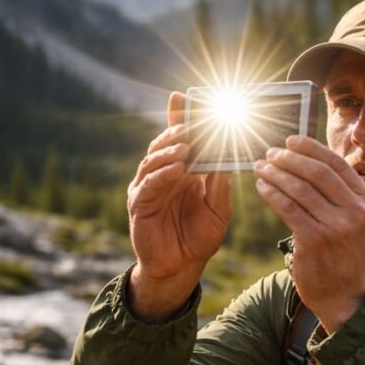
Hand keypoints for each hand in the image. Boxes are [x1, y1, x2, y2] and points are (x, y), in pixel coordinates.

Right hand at [127, 91, 231, 319]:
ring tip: (186, 145)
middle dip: (176, 131)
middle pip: (164, 144)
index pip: (179, 139)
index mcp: (183, 172)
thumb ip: (220, 186)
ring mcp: (148, 188)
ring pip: (154, 160)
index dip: (179, 118)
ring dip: (169, 151)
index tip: (183, 97)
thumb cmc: (200, 238)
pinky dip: (162, 174)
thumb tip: (226, 159)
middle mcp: (163, 176)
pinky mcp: (139, 204)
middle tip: (191, 124)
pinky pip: (148, 184)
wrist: (182, 267)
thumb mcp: (218, 211)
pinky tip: (176, 169)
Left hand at [253, 137, 364, 332]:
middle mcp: (356, 212)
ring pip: (299, 188)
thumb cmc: (343, 254)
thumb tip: (309, 159)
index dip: (311, 148)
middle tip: (271, 153)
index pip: (337, 164)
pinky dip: (272, 194)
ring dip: (275, 174)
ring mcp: (336, 227)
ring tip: (261, 168)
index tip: (290, 141)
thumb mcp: (354, 221)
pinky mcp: (315, 240)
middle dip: (289, 159)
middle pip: (317, 172)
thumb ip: (340, 194)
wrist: (345, 295)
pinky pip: (288, 208)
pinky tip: (262, 188)